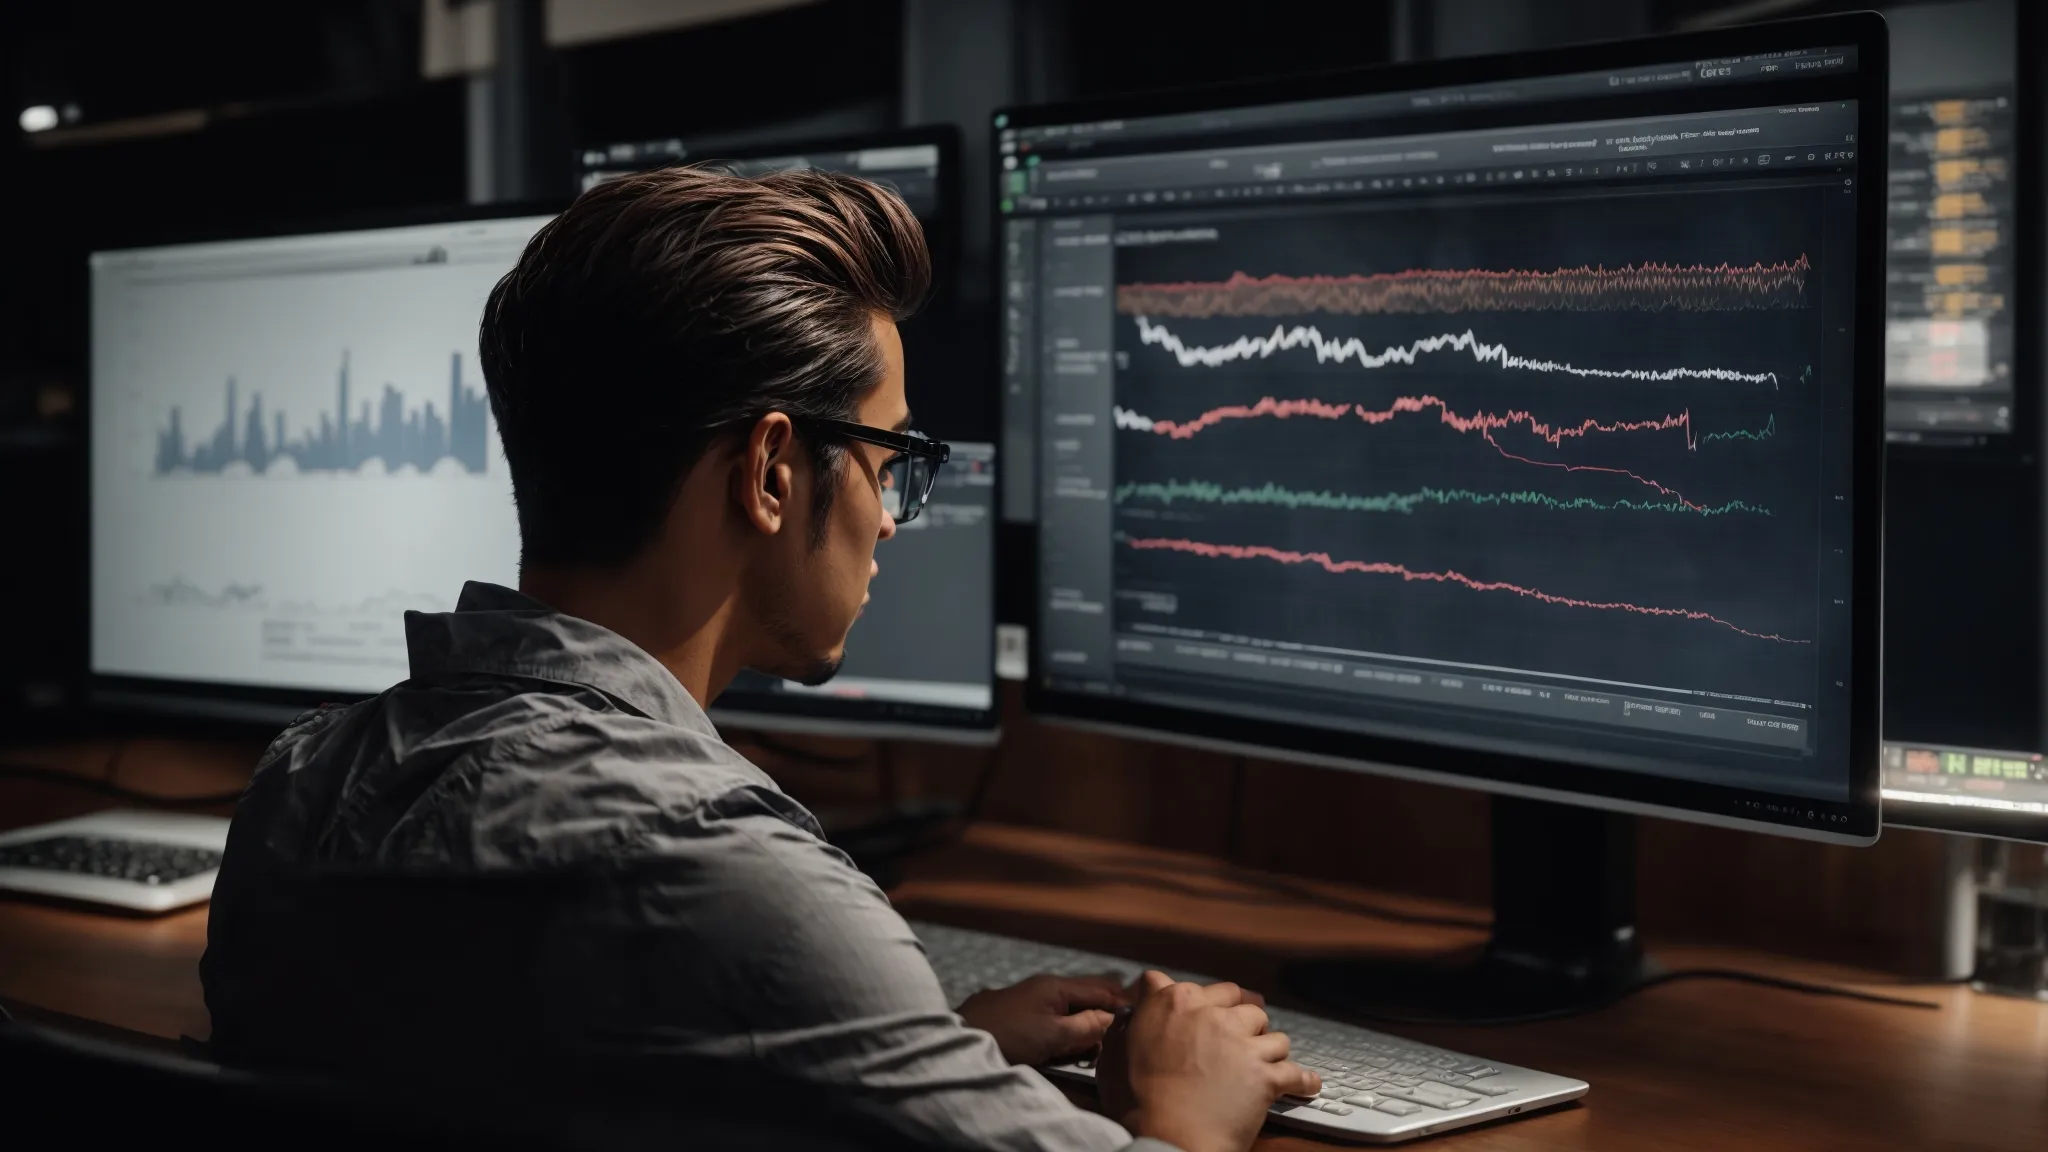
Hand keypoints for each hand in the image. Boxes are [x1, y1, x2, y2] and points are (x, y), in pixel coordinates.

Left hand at [957, 973, 1126, 1065]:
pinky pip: (1049, 1017)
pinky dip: (1063, 1028)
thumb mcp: (1053, 1035)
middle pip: (1084, 996)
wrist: (958, 1040)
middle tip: (1117, 1032)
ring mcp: (1027, 999)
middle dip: (1102, 1013)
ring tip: (1093, 1042)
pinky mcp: (1015, 1014)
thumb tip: (1114, 1019)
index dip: (1121, 1003)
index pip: (1101, 989)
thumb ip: (1086, 1027)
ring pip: (1067, 1009)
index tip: (1140, 1017)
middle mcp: (1043, 986)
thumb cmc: (1008, 1036)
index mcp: (1055, 986)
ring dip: (1082, 1024)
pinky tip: (1064, 1043)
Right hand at [1096, 972, 1320, 1151]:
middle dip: (1242, 1013)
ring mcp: (1241, 1043)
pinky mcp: (1264, 1075)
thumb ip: (1124, 1028)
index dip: (1192, 998)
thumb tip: (1129, 1016)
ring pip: (1271, 1032)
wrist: (1167, 1138)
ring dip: (1270, 1046)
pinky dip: (1303, 1080)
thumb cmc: (1135, 1104)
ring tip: (1269, 1059)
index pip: (1187, 985)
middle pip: (1239, 1001)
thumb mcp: (1113, 1056)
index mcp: (1172, 1004)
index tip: (1197, 1005)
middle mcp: (1210, 1015)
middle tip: (1245, 1026)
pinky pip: (1295, 1072)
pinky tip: (1307, 1084)